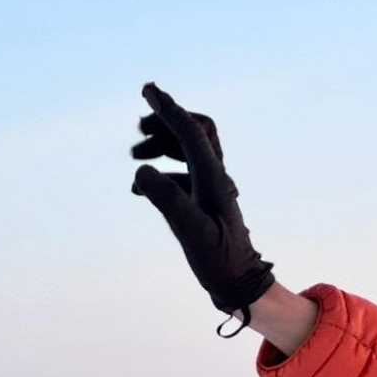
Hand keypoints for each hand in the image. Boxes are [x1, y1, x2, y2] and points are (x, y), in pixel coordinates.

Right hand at [131, 83, 274, 325]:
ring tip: (136, 155)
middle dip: (167, 122)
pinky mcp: (207, 204)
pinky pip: (185, 175)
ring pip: (189, 151)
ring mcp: (213, 190)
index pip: (191, 132)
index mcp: (213, 178)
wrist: (241, 286)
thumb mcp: (191, 233)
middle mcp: (216, 178)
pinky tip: (140, 189)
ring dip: (162, 146)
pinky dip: (162, 173)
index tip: (148, 90)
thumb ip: (167, 201)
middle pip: (195, 133)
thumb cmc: (219, 262)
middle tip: (139, 126)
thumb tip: (141, 171)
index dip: (169, 109)